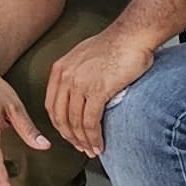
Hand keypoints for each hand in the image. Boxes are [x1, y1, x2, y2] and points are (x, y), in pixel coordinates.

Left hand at [40, 34, 157, 158]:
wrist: (132, 36)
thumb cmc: (115, 45)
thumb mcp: (84, 57)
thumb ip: (76, 75)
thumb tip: (78, 95)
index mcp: (60, 69)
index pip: (52, 105)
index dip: (60, 125)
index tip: (69, 135)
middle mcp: (65, 77)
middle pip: (60, 117)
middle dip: (70, 137)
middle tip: (81, 147)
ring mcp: (80, 84)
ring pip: (75, 123)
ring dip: (84, 141)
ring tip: (92, 150)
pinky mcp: (97, 90)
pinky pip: (90, 122)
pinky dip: (94, 137)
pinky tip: (100, 144)